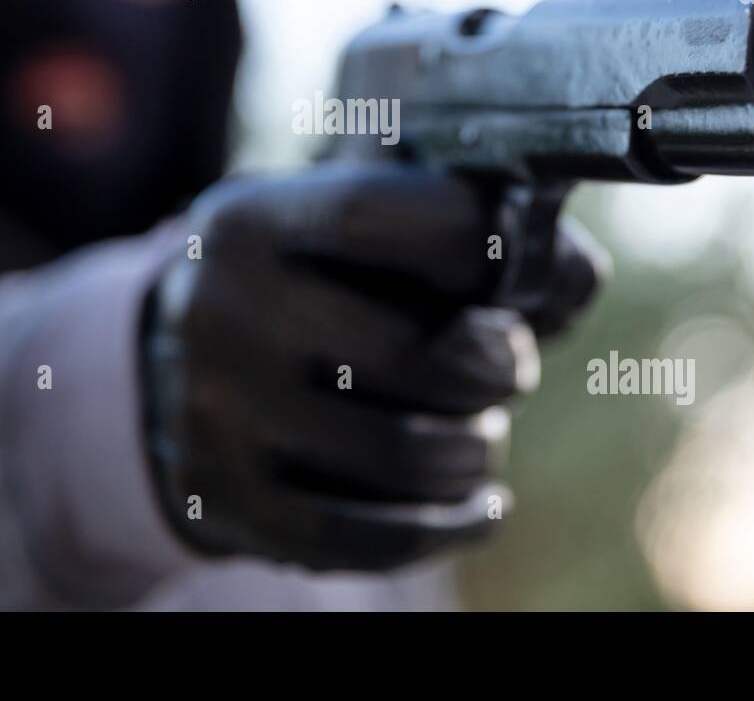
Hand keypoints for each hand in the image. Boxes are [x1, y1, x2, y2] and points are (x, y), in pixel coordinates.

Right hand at [140, 162, 602, 570]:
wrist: (180, 370)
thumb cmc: (314, 289)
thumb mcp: (359, 237)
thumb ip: (472, 237)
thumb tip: (573, 275)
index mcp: (252, 222)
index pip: (371, 216)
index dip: (472, 243)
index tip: (512, 276)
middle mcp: (219, 311)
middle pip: (409, 353)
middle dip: (494, 369)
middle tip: (505, 370)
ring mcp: (214, 413)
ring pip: (401, 454)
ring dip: (475, 452)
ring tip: (479, 435)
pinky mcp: (226, 500)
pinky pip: (368, 537)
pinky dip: (449, 526)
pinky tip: (478, 505)